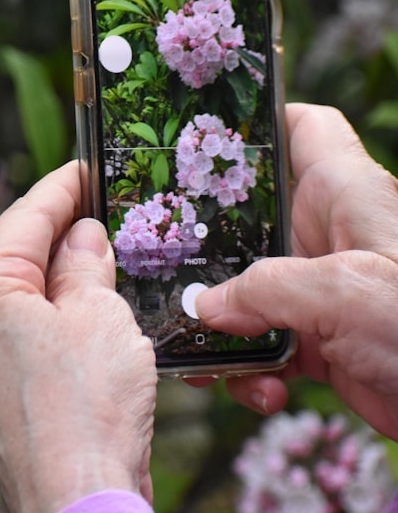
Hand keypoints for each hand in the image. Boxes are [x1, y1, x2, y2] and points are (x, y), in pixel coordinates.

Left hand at [0, 161, 157, 512]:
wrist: (76, 503)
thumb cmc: (86, 411)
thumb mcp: (99, 314)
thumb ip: (84, 263)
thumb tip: (81, 237)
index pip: (23, 218)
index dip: (63, 188)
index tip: (85, 170)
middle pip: (8, 259)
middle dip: (56, 237)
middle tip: (100, 216)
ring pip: (7, 303)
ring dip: (48, 285)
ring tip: (96, 270)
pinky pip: (5, 344)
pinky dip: (38, 328)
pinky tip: (74, 327)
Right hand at [196, 103, 397, 439]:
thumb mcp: (347, 293)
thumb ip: (266, 290)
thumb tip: (206, 306)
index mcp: (344, 197)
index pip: (303, 129)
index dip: (258, 122)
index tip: (200, 140)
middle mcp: (328, 238)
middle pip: (249, 221)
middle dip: (204, 250)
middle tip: (165, 269)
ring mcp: (322, 292)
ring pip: (244, 292)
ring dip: (219, 329)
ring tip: (208, 359)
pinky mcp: (322, 342)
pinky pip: (263, 346)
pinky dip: (251, 372)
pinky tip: (263, 390)